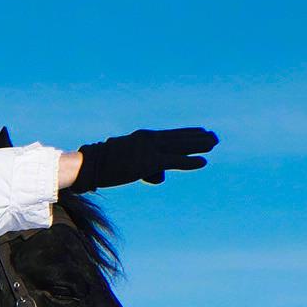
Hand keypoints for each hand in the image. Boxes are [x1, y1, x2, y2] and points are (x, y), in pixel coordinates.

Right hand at [63, 128, 216, 194]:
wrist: (92, 164)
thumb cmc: (105, 164)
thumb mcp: (127, 159)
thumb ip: (146, 164)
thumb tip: (160, 175)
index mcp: (144, 136)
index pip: (171, 134)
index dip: (188, 133)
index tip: (201, 131)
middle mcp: (150, 139)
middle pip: (179, 137)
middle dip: (198, 137)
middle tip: (214, 136)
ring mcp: (150, 149)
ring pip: (181, 146)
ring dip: (199, 145)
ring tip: (213, 144)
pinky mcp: (150, 161)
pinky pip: (175, 161)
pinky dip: (190, 161)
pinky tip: (203, 162)